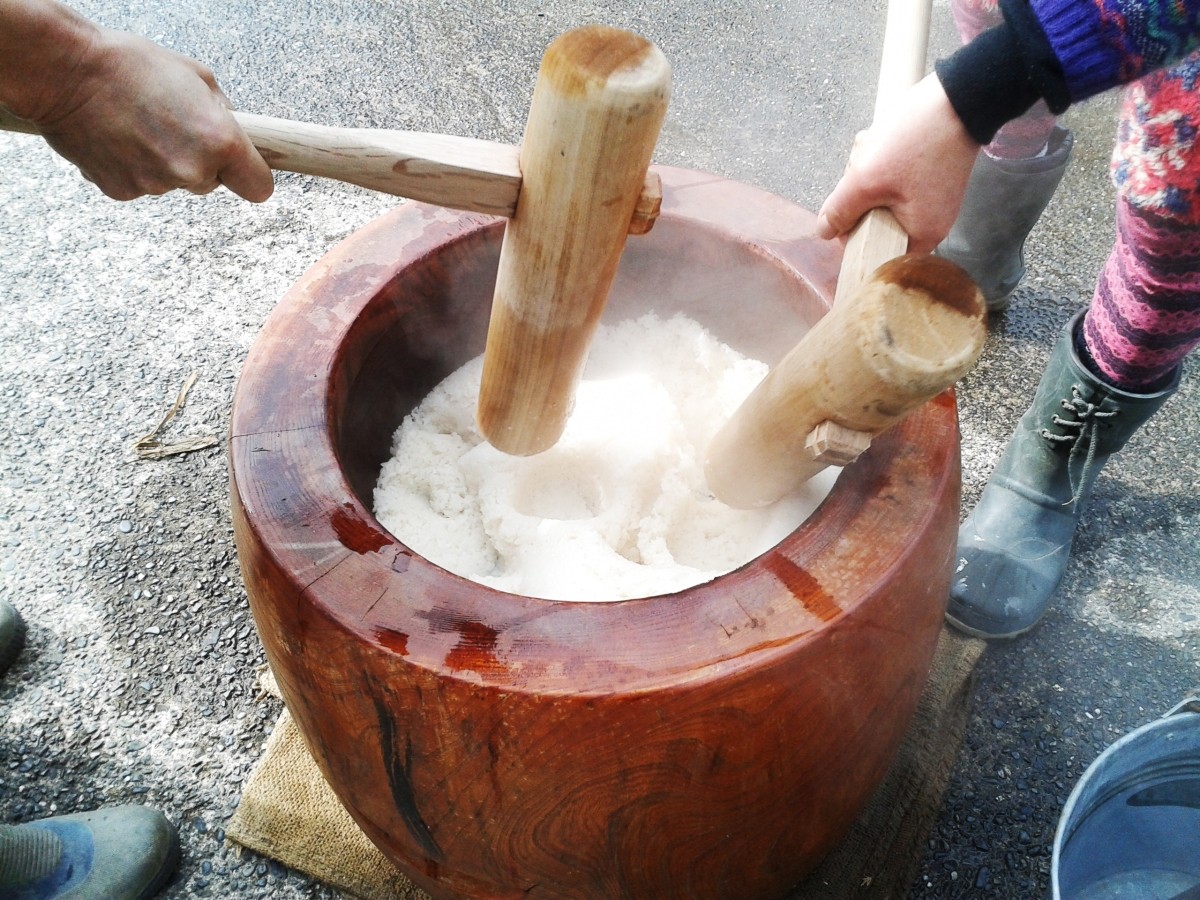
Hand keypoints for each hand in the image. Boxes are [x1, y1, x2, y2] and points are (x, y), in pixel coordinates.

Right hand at [32, 26, 272, 201]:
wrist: (64, 72)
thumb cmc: (129, 65)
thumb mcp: (196, 77)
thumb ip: (223, 113)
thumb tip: (233, 130)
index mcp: (219, 142)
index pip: (259, 188)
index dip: (251, 176)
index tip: (244, 168)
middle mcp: (191, 170)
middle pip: (212, 184)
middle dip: (201, 161)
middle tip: (173, 127)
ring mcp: (156, 185)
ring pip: (175, 182)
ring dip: (165, 161)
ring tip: (139, 125)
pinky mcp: (123, 192)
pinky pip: (141, 184)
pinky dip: (133, 166)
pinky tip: (119, 138)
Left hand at [816, 73, 979, 253]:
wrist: (958, 97)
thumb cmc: (917, 142)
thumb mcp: (866, 180)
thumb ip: (841, 211)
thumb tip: (824, 232)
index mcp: (922, 235)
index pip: (876, 253)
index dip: (854, 234)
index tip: (846, 210)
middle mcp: (931, 222)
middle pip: (875, 221)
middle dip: (861, 192)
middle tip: (866, 167)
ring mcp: (930, 197)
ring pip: (880, 195)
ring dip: (869, 170)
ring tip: (876, 146)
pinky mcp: (928, 176)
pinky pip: (893, 177)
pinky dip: (883, 159)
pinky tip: (885, 139)